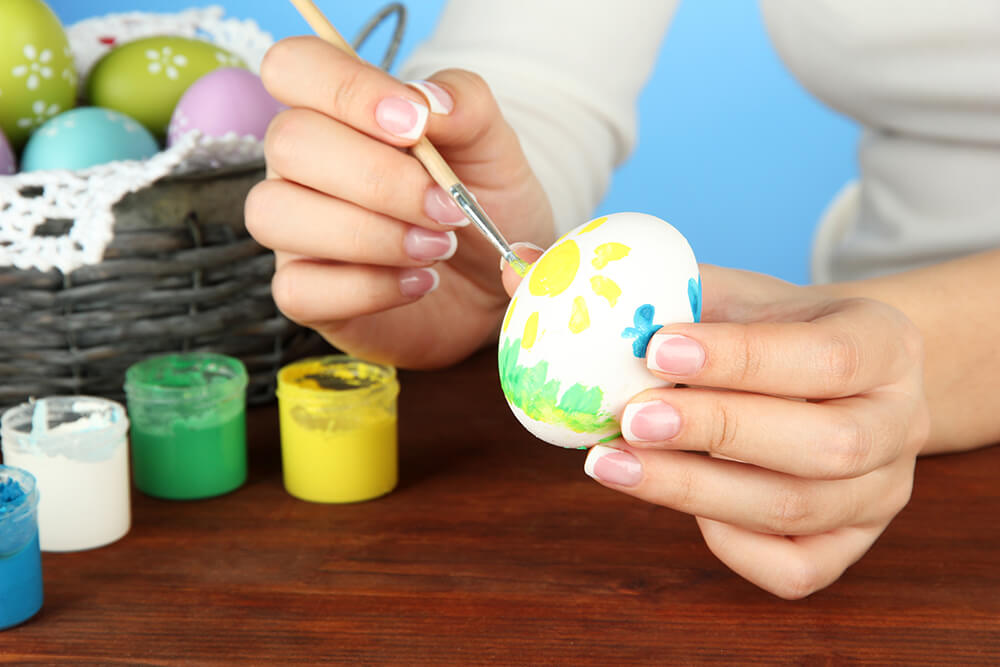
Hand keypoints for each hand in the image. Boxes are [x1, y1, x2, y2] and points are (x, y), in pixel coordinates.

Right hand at [246, 36, 554, 367]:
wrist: (496, 278)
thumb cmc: (480, 201)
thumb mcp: (492, 146)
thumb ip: (467, 106)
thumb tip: (428, 102)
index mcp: (335, 111)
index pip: (293, 67)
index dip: (347, 90)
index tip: (415, 127)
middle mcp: (299, 166)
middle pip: (288, 142)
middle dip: (378, 179)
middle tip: (446, 209)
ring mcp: (293, 232)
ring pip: (276, 214)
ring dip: (370, 235)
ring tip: (436, 248)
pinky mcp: (303, 294)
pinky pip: (296, 289)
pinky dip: (369, 288)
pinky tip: (419, 283)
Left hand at [504, 259, 929, 597]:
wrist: (836, 374)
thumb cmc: (771, 329)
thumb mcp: (726, 292)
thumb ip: (642, 283)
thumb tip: (516, 265)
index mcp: (887, 343)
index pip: (825, 358)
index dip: (740, 359)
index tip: (656, 348)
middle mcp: (899, 423)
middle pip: (821, 444)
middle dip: (715, 431)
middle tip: (630, 417)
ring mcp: (880, 493)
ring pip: (795, 509)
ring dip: (694, 488)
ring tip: (610, 462)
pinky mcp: (851, 545)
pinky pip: (795, 566)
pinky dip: (731, 543)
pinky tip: (681, 505)